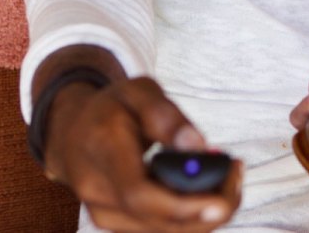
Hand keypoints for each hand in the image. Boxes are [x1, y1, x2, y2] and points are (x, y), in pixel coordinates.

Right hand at [44, 76, 242, 231]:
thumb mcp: (138, 90)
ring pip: (163, 231)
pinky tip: (209, 189)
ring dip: (205, 213)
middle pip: (157, 221)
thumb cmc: (110, 107)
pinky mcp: (116, 222)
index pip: (139, 194)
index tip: (222, 199)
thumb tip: (196, 145)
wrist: (72, 132)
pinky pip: (161, 228)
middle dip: (208, 209)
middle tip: (237, 175)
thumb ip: (165, 115)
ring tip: (228, 176)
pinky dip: (191, 215)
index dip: (183, 205)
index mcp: (102, 150)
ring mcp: (104, 211)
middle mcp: (97, 189)